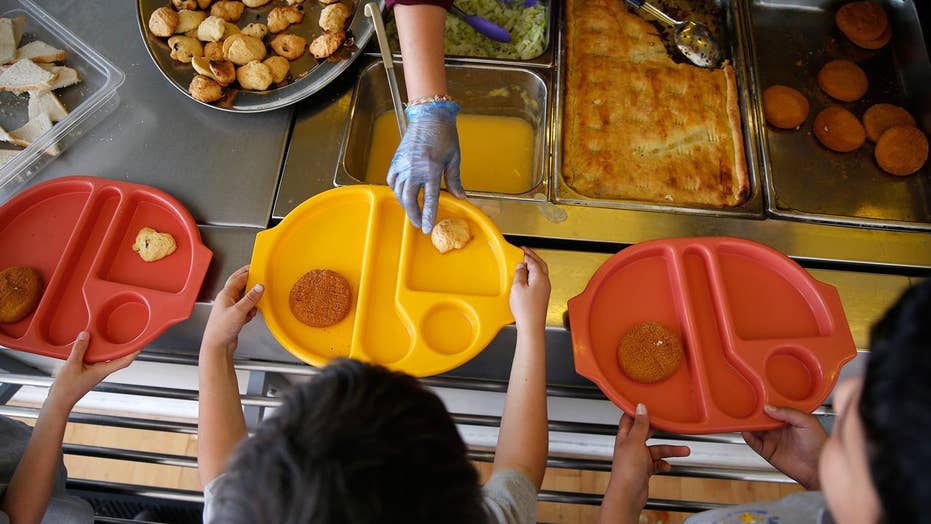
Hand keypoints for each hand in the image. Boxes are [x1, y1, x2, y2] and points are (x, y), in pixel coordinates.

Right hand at [46, 332, 138, 410]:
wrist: (59, 401)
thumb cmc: (67, 388)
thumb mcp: (72, 365)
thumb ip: (79, 349)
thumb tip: (86, 335)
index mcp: (102, 371)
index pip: (124, 361)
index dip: (133, 353)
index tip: (140, 344)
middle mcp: (101, 371)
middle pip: (115, 357)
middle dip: (120, 347)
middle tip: (125, 335)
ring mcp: (94, 372)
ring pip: (103, 357)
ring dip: (104, 348)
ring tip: (106, 335)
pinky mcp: (87, 371)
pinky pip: (93, 359)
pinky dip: (92, 351)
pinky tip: (86, 345)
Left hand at [201, 265, 263, 358]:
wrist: (217, 346)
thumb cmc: (222, 329)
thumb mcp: (239, 311)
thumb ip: (250, 298)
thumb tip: (260, 286)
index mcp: (225, 294)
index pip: (238, 278)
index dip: (247, 272)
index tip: (256, 268)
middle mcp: (227, 300)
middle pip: (239, 286)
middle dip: (249, 281)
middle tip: (258, 276)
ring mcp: (230, 308)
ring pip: (244, 298)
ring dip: (251, 299)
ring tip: (258, 301)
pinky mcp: (234, 317)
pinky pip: (245, 309)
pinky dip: (250, 310)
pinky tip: (251, 315)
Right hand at [387, 100, 463, 233]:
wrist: (429, 116)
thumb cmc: (444, 134)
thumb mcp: (454, 158)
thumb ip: (455, 180)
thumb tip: (461, 197)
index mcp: (431, 168)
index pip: (430, 199)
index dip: (428, 216)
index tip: (427, 227)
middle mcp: (414, 168)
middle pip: (409, 198)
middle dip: (414, 214)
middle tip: (418, 223)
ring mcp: (403, 163)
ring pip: (399, 191)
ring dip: (405, 203)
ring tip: (412, 210)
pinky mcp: (396, 159)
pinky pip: (392, 179)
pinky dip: (396, 189)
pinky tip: (403, 193)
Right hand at [509, 248, 550, 328]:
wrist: (531, 325)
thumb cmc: (526, 310)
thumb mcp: (518, 287)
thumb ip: (519, 274)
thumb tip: (521, 266)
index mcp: (540, 277)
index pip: (534, 261)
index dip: (527, 254)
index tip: (521, 250)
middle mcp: (545, 282)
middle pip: (541, 265)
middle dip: (533, 257)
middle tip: (525, 252)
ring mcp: (545, 290)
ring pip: (541, 272)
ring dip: (533, 266)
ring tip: (524, 264)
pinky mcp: (542, 297)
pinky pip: (538, 281)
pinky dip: (533, 275)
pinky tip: (525, 278)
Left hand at [601, 404, 690, 522]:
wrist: (628, 495)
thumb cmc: (627, 470)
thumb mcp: (635, 442)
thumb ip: (640, 425)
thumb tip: (641, 407)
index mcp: (624, 437)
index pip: (630, 419)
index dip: (638, 412)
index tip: (650, 405)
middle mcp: (630, 446)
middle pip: (647, 433)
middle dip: (661, 430)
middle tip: (671, 424)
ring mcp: (637, 458)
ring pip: (656, 450)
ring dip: (670, 450)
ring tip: (684, 450)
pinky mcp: (644, 470)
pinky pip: (657, 463)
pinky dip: (664, 464)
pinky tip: (668, 466)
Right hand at [742, 404, 826, 489]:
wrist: (818, 467)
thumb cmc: (819, 445)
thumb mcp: (807, 422)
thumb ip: (789, 412)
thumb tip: (769, 407)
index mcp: (788, 419)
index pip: (773, 409)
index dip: (765, 404)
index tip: (758, 399)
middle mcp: (779, 429)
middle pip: (761, 418)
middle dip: (754, 413)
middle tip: (748, 408)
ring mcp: (772, 439)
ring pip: (755, 430)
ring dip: (749, 424)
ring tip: (744, 419)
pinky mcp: (767, 451)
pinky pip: (754, 443)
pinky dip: (748, 437)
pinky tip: (746, 432)